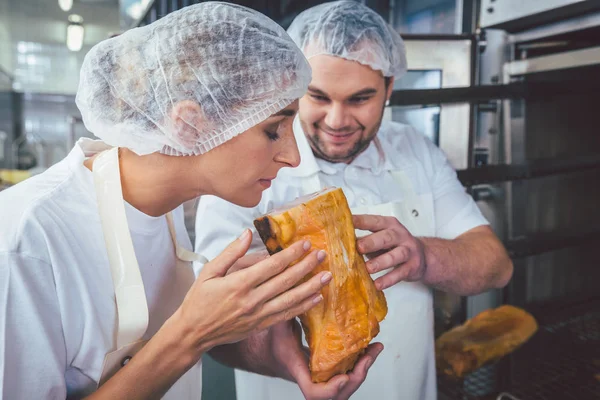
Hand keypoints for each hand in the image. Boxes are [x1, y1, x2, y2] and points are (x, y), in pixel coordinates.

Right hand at [175, 229, 331, 352]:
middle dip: (306, 266)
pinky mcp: (260, 326)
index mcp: (238, 284)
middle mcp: (251, 300)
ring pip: (290, 300)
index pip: (271, 266)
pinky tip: (316, 298)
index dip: (290, 254)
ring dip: (311, 287)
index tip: (305, 244)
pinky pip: (286, 315)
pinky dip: (303, 307)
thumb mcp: (208, 272)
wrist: (192, 333)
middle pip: (285, 281)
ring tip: (327, 276)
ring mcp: (257, 315)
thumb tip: (247, 233)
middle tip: (322, 255)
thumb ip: (230, 252)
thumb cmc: (198, 300)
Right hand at [269, 320, 382, 399]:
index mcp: (300, 370)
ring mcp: (323, 379)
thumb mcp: (279, 325)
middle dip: (356, 377)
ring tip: (374, 350)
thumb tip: (302, 289)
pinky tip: (370, 350)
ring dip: (363, 370)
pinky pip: (349, 377)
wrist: (275, 353)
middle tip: (368, 357)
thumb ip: (288, 312)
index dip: (330, 389)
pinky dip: (361, 365)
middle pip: (337, 394)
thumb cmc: (277, 341)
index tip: (344, 377)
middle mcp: (313, 379)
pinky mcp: (331, 373)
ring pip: (346, 387)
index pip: (313, 391)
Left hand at [353, 214, 425, 290]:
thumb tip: (340, 243)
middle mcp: (400, 235)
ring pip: (396, 255)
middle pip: (386, 237)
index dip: (360, 221)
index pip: (373, 221)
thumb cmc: (394, 245)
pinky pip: (400, 273)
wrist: (423, 256)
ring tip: (368, 268)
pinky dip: (388, 279)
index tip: (346, 223)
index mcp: (388, 224)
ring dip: (381, 262)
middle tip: (359, 247)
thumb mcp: (381, 237)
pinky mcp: (412, 266)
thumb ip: (364, 238)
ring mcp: (408, 251)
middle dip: (372, 242)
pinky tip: (377, 284)